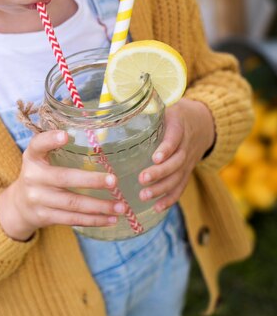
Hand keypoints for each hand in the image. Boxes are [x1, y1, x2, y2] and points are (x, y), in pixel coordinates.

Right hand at [0, 130, 124, 240]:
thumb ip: (57, 145)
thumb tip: (92, 126)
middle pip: (64, 178)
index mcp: (32, 157)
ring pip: (72, 203)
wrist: (19, 204)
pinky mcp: (45, 216)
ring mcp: (38, 199)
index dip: (50, 140)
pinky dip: (94, 220)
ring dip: (99, 206)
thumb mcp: (40, 156)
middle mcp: (33, 177)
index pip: (38, 145)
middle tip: (114, 181)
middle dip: (91, 180)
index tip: (66, 136)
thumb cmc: (40, 173)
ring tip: (121, 206)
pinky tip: (111, 219)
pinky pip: (72, 219)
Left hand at [138, 98, 214, 212]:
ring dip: (162, 188)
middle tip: (142, 179)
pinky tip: (157, 208)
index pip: (175, 137)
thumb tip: (113, 115)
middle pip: (176, 161)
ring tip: (144, 196)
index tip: (155, 158)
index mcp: (179, 125)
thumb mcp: (164, 107)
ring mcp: (188, 161)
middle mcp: (186, 145)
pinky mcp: (187, 172)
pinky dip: (170, 199)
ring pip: (178, 177)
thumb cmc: (174, 115)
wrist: (203, 123)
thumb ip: (144, 111)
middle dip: (159, 172)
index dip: (166, 148)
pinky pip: (181, 187)